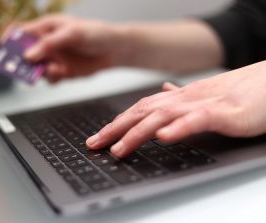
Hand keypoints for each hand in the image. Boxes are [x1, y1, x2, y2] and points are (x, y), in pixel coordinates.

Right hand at [19, 15, 126, 82]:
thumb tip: (29, 56)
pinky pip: (49, 78)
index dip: (9, 40)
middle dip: (21, 62)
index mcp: (45, 28)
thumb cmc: (95, 33)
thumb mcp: (72, 33)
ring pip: (35, 69)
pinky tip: (61, 74)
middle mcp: (46, 44)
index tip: (3, 50)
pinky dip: (52, 79)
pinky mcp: (61, 71)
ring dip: (40, 72)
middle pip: (23, 54)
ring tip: (54, 70)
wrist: (113, 50)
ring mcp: (53, 59)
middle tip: (23, 68)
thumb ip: (50, 44)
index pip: (20, 32)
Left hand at [86, 61, 265, 157]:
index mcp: (178, 98)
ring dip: (137, 133)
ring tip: (118, 148)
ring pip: (162, 117)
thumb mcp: (201, 97)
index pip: (140, 109)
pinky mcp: (222, 112)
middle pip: (142, 112)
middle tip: (94, 144)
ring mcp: (201, 104)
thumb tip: (163, 92)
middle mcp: (183, 99)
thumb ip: (179, 97)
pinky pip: (196, 119)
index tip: (99, 137)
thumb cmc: (236, 92)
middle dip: (115, 129)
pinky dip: (178, 128)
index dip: (116, 122)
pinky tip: (163, 138)